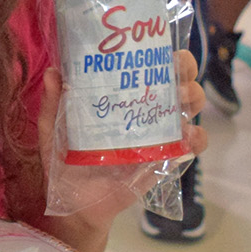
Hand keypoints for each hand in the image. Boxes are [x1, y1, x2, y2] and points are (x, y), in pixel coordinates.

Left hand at [36, 50, 208, 237]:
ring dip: (194, 98)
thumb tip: (53, 72)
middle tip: (178, 71)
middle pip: (175, 82)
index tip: (162, 46)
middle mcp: (142, 112)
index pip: (145, 68)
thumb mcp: (54, 132)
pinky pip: (190, 147)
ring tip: (183, 99)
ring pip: (189, 109)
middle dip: (185, 71)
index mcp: (118, 99)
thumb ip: (54, 104)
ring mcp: (157, 136)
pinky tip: (188, 135)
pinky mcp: (164, 160)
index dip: (159, 53)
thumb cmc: (64, 164)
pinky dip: (197, 138)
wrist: (75, 205)